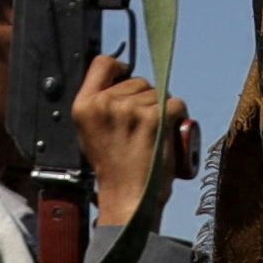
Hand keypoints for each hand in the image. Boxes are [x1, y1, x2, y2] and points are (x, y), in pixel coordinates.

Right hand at [68, 51, 194, 230]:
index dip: (119, 68)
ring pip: (158, 92)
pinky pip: (175, 103)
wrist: (128, 199)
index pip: (103, 63)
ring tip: (152, 135)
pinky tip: (168, 135)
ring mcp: (131, 110)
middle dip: (145, 98)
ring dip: (162, 109)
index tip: (127, 79)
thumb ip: (100, 106)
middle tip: (141, 128)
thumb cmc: (113, 169)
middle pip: (137, 80)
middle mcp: (105, 103)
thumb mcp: (90, 132)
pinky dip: (178, 117)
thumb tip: (121, 79)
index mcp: (84, 106)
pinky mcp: (155, 118)